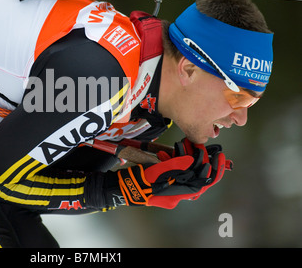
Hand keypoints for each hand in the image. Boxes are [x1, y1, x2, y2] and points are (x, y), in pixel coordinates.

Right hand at [117, 138, 232, 208]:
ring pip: (187, 175)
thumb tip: (190, 160)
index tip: (218, 156)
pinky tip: (175, 151)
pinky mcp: (164, 185)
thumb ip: (173, 166)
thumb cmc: (135, 181)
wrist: (120, 188)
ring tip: (189, 145)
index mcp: (176, 194)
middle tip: (206, 148)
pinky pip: (177, 174)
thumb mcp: (154, 172)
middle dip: (202, 162)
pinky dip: (179, 162)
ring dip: (190, 160)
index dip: (214, 170)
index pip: (203, 183)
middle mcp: (176, 195)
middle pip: (197, 178)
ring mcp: (170, 191)